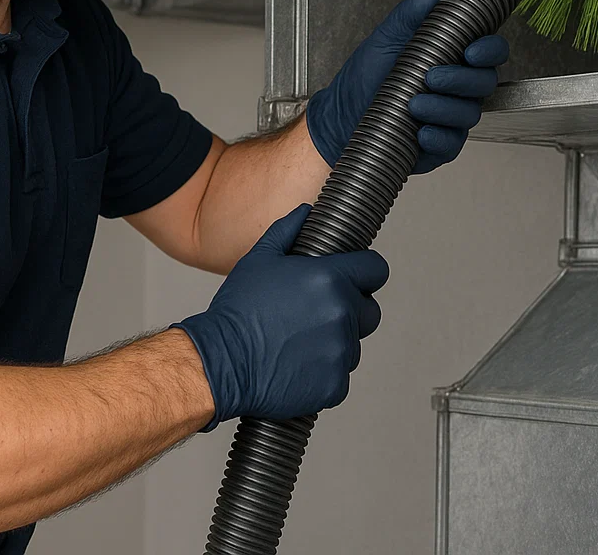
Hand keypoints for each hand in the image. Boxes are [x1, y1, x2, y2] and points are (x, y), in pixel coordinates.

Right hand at [172, 204, 388, 429]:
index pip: (376, 269)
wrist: (220, 362)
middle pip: (370, 310)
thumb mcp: (259, 259)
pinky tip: (297, 366)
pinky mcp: (335, 386)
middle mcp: (342, 313)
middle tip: (317, 314)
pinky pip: (341, 375)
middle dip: (351, 310)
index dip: (366, 271)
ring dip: (335, 342)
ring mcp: (341, 352)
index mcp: (330, 279)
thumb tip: (306, 212)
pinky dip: (324, 373)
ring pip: (353, 344)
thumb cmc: (238, 311)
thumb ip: (288, 231)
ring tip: (299, 342)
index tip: (355, 278)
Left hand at [305, 0, 508, 173]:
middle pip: (486, 82)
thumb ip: (418, 9)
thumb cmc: (365, 75)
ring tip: (413, 103)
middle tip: (430, 77)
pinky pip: (454, 143)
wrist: (341, 115)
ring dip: (443, 108)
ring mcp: (452, 116)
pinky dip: (439, 137)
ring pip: (470, 113)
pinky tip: (420, 131)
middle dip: (461, 79)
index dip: (490, 49)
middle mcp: (458, 86)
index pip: (491, 50)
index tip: (471, 51)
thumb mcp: (388, 35)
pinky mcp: (442, 144)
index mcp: (453, 56)